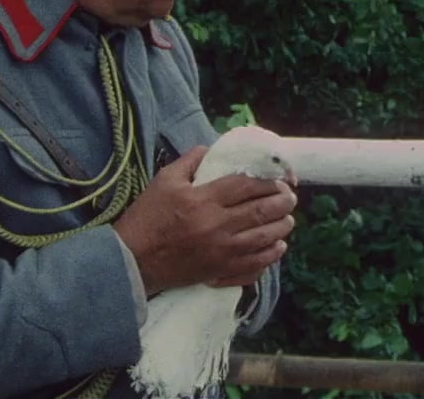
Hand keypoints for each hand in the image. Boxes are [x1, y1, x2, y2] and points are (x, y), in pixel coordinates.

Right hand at [113, 145, 296, 295]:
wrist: (132, 260)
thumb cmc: (147, 217)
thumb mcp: (164, 180)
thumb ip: (190, 162)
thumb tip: (211, 150)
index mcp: (204, 200)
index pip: (247, 186)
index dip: (268, 182)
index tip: (279, 179)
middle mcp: (218, 226)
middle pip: (261, 213)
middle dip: (282, 203)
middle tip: (290, 198)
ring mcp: (221, 253)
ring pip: (263, 240)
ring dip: (281, 229)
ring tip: (288, 221)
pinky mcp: (219, 273)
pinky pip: (253, 267)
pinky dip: (269, 257)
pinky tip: (276, 248)